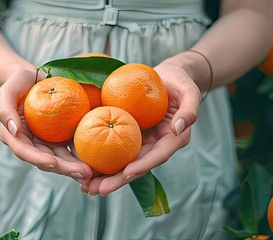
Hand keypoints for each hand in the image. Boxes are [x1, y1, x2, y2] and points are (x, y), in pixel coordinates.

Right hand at [0, 68, 93, 183]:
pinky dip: (83, 155)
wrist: (33, 78)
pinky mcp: (62, 138)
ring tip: (91, 172)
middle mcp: (32, 144)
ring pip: (62, 159)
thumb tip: (14, 131)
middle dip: (64, 169)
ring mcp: (48, 143)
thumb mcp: (7, 92)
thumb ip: (6, 111)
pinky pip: (72, 148)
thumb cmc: (17, 83)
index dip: (38, 159)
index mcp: (16, 138)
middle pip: (47, 160)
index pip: (25, 152)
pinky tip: (96, 161)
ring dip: (76, 167)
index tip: (52, 163)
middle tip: (82, 173)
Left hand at [80, 60, 200, 195]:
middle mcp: (156, 146)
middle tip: (97, 190)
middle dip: (117, 180)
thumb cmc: (181, 81)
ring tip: (85, 187)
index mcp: (173, 139)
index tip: (126, 174)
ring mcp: (142, 142)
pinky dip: (99, 157)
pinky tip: (82, 164)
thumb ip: (190, 109)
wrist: (168, 76)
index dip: (142, 166)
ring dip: (104, 176)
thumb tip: (178, 128)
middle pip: (137, 166)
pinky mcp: (129, 135)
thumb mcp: (190, 91)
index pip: (157, 156)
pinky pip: (113, 148)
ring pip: (123, 163)